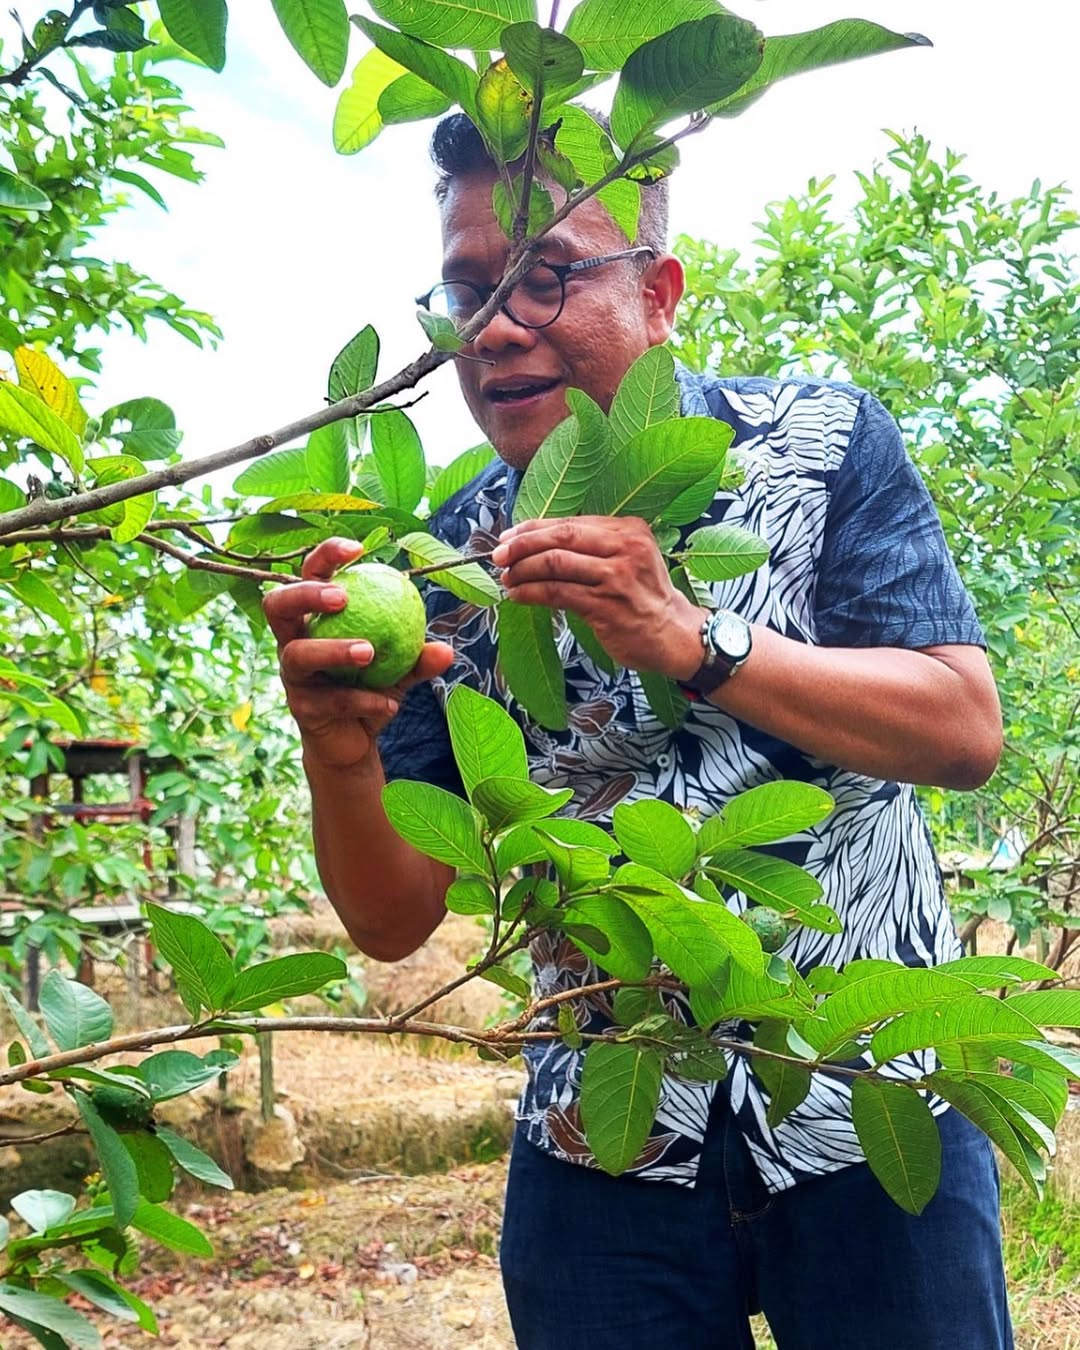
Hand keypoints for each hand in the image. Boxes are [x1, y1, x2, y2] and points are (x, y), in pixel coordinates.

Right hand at [263, 537, 454, 770]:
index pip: (310, 575)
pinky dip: (362, 699)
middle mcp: (294, 641)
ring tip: (369, 652)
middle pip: (278, 605)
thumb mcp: (400, 668)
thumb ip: (419, 657)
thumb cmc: (373, 689)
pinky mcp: (300, 708)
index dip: (326, 556)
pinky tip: (389, 704)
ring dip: (334, 649)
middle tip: (344, 598)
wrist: (354, 741)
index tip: (358, 549)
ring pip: (298, 654)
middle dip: (306, 594)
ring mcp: (293, 675)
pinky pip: (328, 700)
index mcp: (315, 618)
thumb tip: (446, 650)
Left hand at [491, 517, 704, 678]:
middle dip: (522, 544)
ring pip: (555, 564)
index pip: (571, 522)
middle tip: (499, 555)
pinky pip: (558, 593)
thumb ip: (594, 546)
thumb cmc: (644, 597)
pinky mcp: (606, 606)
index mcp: (629, 529)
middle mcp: (625, 548)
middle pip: (561, 537)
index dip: (534, 528)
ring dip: (523, 571)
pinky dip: (531, 593)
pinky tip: (519, 595)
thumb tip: (538, 542)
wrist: (674, 634)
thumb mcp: (629, 558)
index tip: (509, 538)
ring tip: (507, 578)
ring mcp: (616, 577)